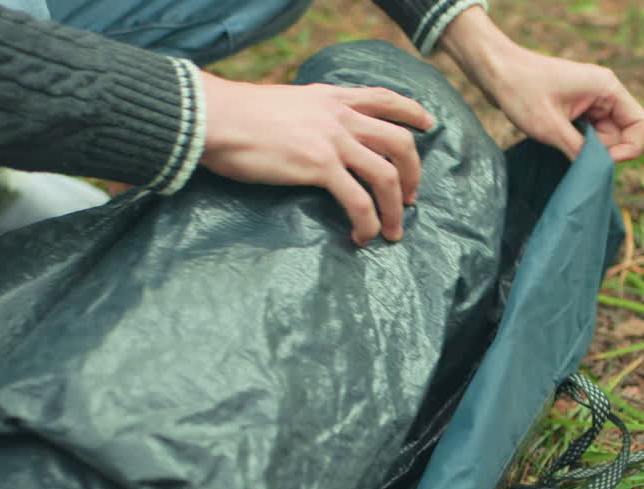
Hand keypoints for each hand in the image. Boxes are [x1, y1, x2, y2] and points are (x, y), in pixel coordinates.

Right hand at [199, 73, 434, 245]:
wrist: (215, 118)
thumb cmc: (238, 116)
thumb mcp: (285, 102)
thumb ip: (308, 114)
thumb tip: (310, 134)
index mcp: (331, 97)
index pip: (384, 97)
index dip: (411, 111)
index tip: (428, 124)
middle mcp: (340, 116)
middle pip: (399, 141)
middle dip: (414, 172)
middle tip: (410, 199)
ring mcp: (333, 140)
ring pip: (387, 175)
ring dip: (394, 208)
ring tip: (391, 232)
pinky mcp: (319, 166)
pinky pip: (358, 200)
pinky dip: (367, 222)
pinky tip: (360, 236)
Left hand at [439, 8, 643, 162]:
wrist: (495, 70)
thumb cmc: (521, 91)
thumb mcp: (550, 127)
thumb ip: (579, 151)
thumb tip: (595, 173)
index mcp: (607, 88)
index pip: (640, 124)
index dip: (628, 149)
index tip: (601, 162)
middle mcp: (605, 92)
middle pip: (622, 133)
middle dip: (603, 151)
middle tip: (573, 155)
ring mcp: (591, 99)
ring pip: (604, 136)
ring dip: (587, 148)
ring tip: (560, 144)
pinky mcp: (577, 107)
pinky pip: (589, 132)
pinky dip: (578, 143)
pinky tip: (558, 142)